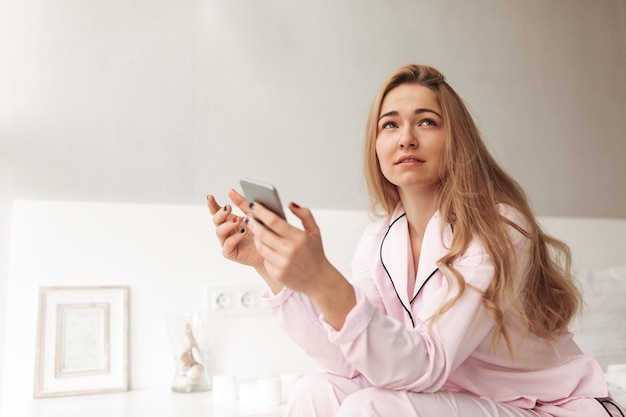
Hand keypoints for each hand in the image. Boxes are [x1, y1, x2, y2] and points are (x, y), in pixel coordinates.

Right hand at [207, 190, 263, 269]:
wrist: (272, 248)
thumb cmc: (262, 231)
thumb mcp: (253, 213)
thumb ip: (242, 202)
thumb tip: (230, 191)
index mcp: (230, 220)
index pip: (217, 211)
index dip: (212, 204)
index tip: (210, 197)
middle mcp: (227, 231)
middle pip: (216, 220)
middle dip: (220, 213)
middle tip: (228, 207)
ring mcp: (227, 242)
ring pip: (219, 232)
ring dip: (227, 224)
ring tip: (238, 220)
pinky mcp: (231, 252)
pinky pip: (227, 245)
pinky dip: (234, 238)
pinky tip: (243, 232)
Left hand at [247, 201, 355, 327]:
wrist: (319, 280)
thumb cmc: (316, 254)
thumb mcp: (315, 232)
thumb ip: (305, 215)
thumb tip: (290, 204)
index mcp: (299, 238)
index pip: (274, 221)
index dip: (261, 212)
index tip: (254, 205)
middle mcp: (289, 251)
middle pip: (262, 234)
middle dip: (253, 224)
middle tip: (250, 218)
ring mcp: (282, 263)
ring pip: (260, 246)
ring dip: (256, 237)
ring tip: (257, 231)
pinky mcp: (277, 274)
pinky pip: (264, 259)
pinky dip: (264, 252)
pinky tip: (266, 247)